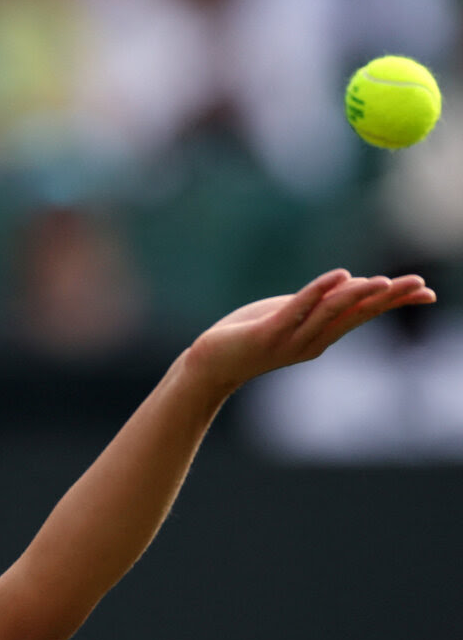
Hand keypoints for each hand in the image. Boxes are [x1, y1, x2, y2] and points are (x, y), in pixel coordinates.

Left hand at [186, 268, 435, 394]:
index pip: (364, 315)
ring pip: (331, 314)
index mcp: (321, 336)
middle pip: (356, 316)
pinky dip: (317, 292)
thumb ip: (319, 305)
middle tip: (421, 285)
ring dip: (358, 297)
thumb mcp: (291, 316)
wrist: (211, 363)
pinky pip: (297, 309)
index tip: (427, 293)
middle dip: (389, 300)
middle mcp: (313, 341)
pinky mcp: (268, 333)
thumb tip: (352, 285)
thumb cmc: (250, 336)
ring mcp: (291, 338)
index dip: (394, 303)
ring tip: (385, 282)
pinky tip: (339, 276)